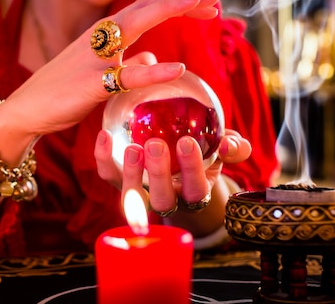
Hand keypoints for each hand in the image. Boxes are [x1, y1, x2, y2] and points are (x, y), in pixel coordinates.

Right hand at [0, 0, 220, 163]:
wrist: (26, 109)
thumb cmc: (61, 91)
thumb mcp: (98, 72)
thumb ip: (126, 63)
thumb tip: (151, 60)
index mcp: (104, 34)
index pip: (146, 7)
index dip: (177, 1)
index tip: (207, 3)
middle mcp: (100, 37)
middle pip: (145, 6)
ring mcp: (95, 58)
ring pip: (135, 25)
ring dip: (169, 10)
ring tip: (201, 5)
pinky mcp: (91, 84)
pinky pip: (126, 77)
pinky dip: (152, 72)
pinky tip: (178, 68)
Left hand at [95, 129, 250, 236]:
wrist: (176, 157)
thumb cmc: (203, 151)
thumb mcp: (221, 148)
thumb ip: (232, 146)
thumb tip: (230, 145)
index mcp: (194, 191)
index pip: (195, 189)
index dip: (191, 170)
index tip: (187, 142)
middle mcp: (167, 198)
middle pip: (162, 200)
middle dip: (159, 174)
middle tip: (155, 144)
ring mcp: (140, 192)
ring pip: (132, 195)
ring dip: (131, 173)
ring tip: (132, 148)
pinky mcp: (117, 181)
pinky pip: (107, 174)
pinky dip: (102, 157)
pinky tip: (104, 134)